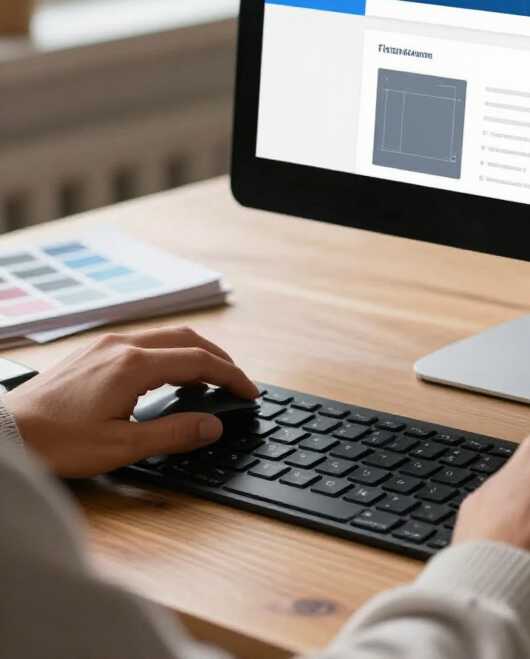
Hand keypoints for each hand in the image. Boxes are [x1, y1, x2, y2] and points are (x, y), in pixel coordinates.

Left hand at [4, 326, 258, 477]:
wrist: (5, 434)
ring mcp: (106, 344)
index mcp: (134, 365)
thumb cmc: (56, 443)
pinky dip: (170, 354)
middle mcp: (123, 345)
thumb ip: (174, 434)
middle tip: (237, 382)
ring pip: (167, 337)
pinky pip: (145, 342)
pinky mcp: (94, 351)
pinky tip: (169, 376)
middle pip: (189, 340)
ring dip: (195, 354)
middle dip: (219, 359)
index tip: (249, 392)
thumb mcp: (121, 447)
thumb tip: (213, 425)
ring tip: (209, 380)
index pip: (200, 361)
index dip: (231, 376)